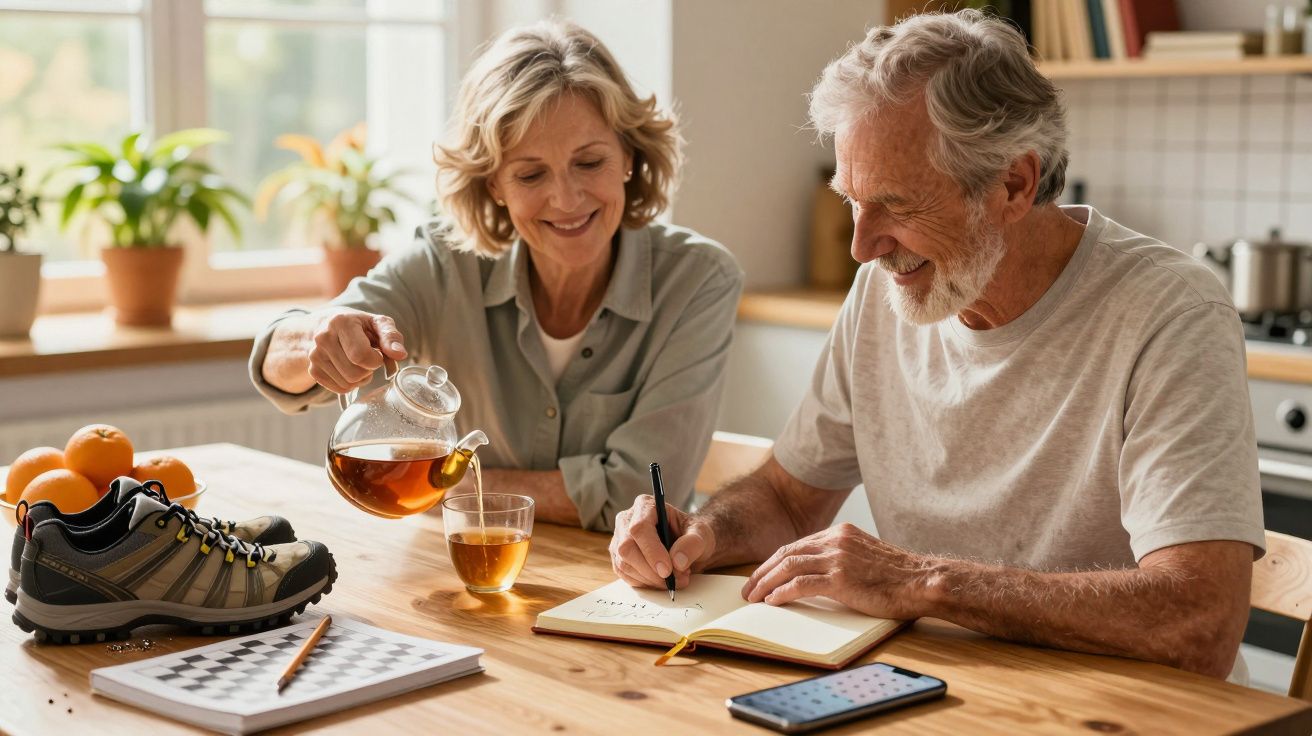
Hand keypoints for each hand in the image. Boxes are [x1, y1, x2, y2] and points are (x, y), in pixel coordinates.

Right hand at [307, 308, 407, 393]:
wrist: (326, 326)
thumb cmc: (358, 325)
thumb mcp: (377, 323)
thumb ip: (391, 336)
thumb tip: (400, 354)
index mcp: (341, 322)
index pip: (360, 356)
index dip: (375, 360)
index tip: (377, 353)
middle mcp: (323, 338)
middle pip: (354, 374)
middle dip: (368, 371)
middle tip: (369, 360)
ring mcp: (315, 355)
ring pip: (348, 384)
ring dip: (361, 379)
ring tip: (359, 364)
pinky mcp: (313, 370)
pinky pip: (339, 389)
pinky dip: (350, 384)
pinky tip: (349, 369)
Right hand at [609, 495, 715, 589]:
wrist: (688, 546)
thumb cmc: (692, 534)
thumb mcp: (701, 534)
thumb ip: (692, 544)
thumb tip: (677, 561)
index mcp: (646, 505)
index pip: (639, 528)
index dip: (651, 551)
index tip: (667, 570)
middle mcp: (627, 520)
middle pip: (626, 548)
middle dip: (650, 570)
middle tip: (674, 580)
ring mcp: (620, 540)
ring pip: (624, 565)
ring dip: (650, 579)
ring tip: (674, 578)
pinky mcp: (619, 558)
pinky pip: (625, 576)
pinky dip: (645, 583)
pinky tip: (661, 580)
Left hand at [741, 523, 931, 619]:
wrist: (921, 581)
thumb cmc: (897, 576)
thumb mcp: (864, 556)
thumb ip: (841, 558)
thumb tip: (816, 575)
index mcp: (840, 533)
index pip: (797, 545)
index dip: (774, 562)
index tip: (761, 576)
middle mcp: (836, 540)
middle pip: (786, 553)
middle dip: (762, 572)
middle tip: (748, 589)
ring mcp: (838, 558)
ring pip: (789, 566)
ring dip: (766, 583)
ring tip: (753, 598)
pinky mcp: (841, 578)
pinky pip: (801, 584)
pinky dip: (783, 593)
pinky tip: (772, 602)